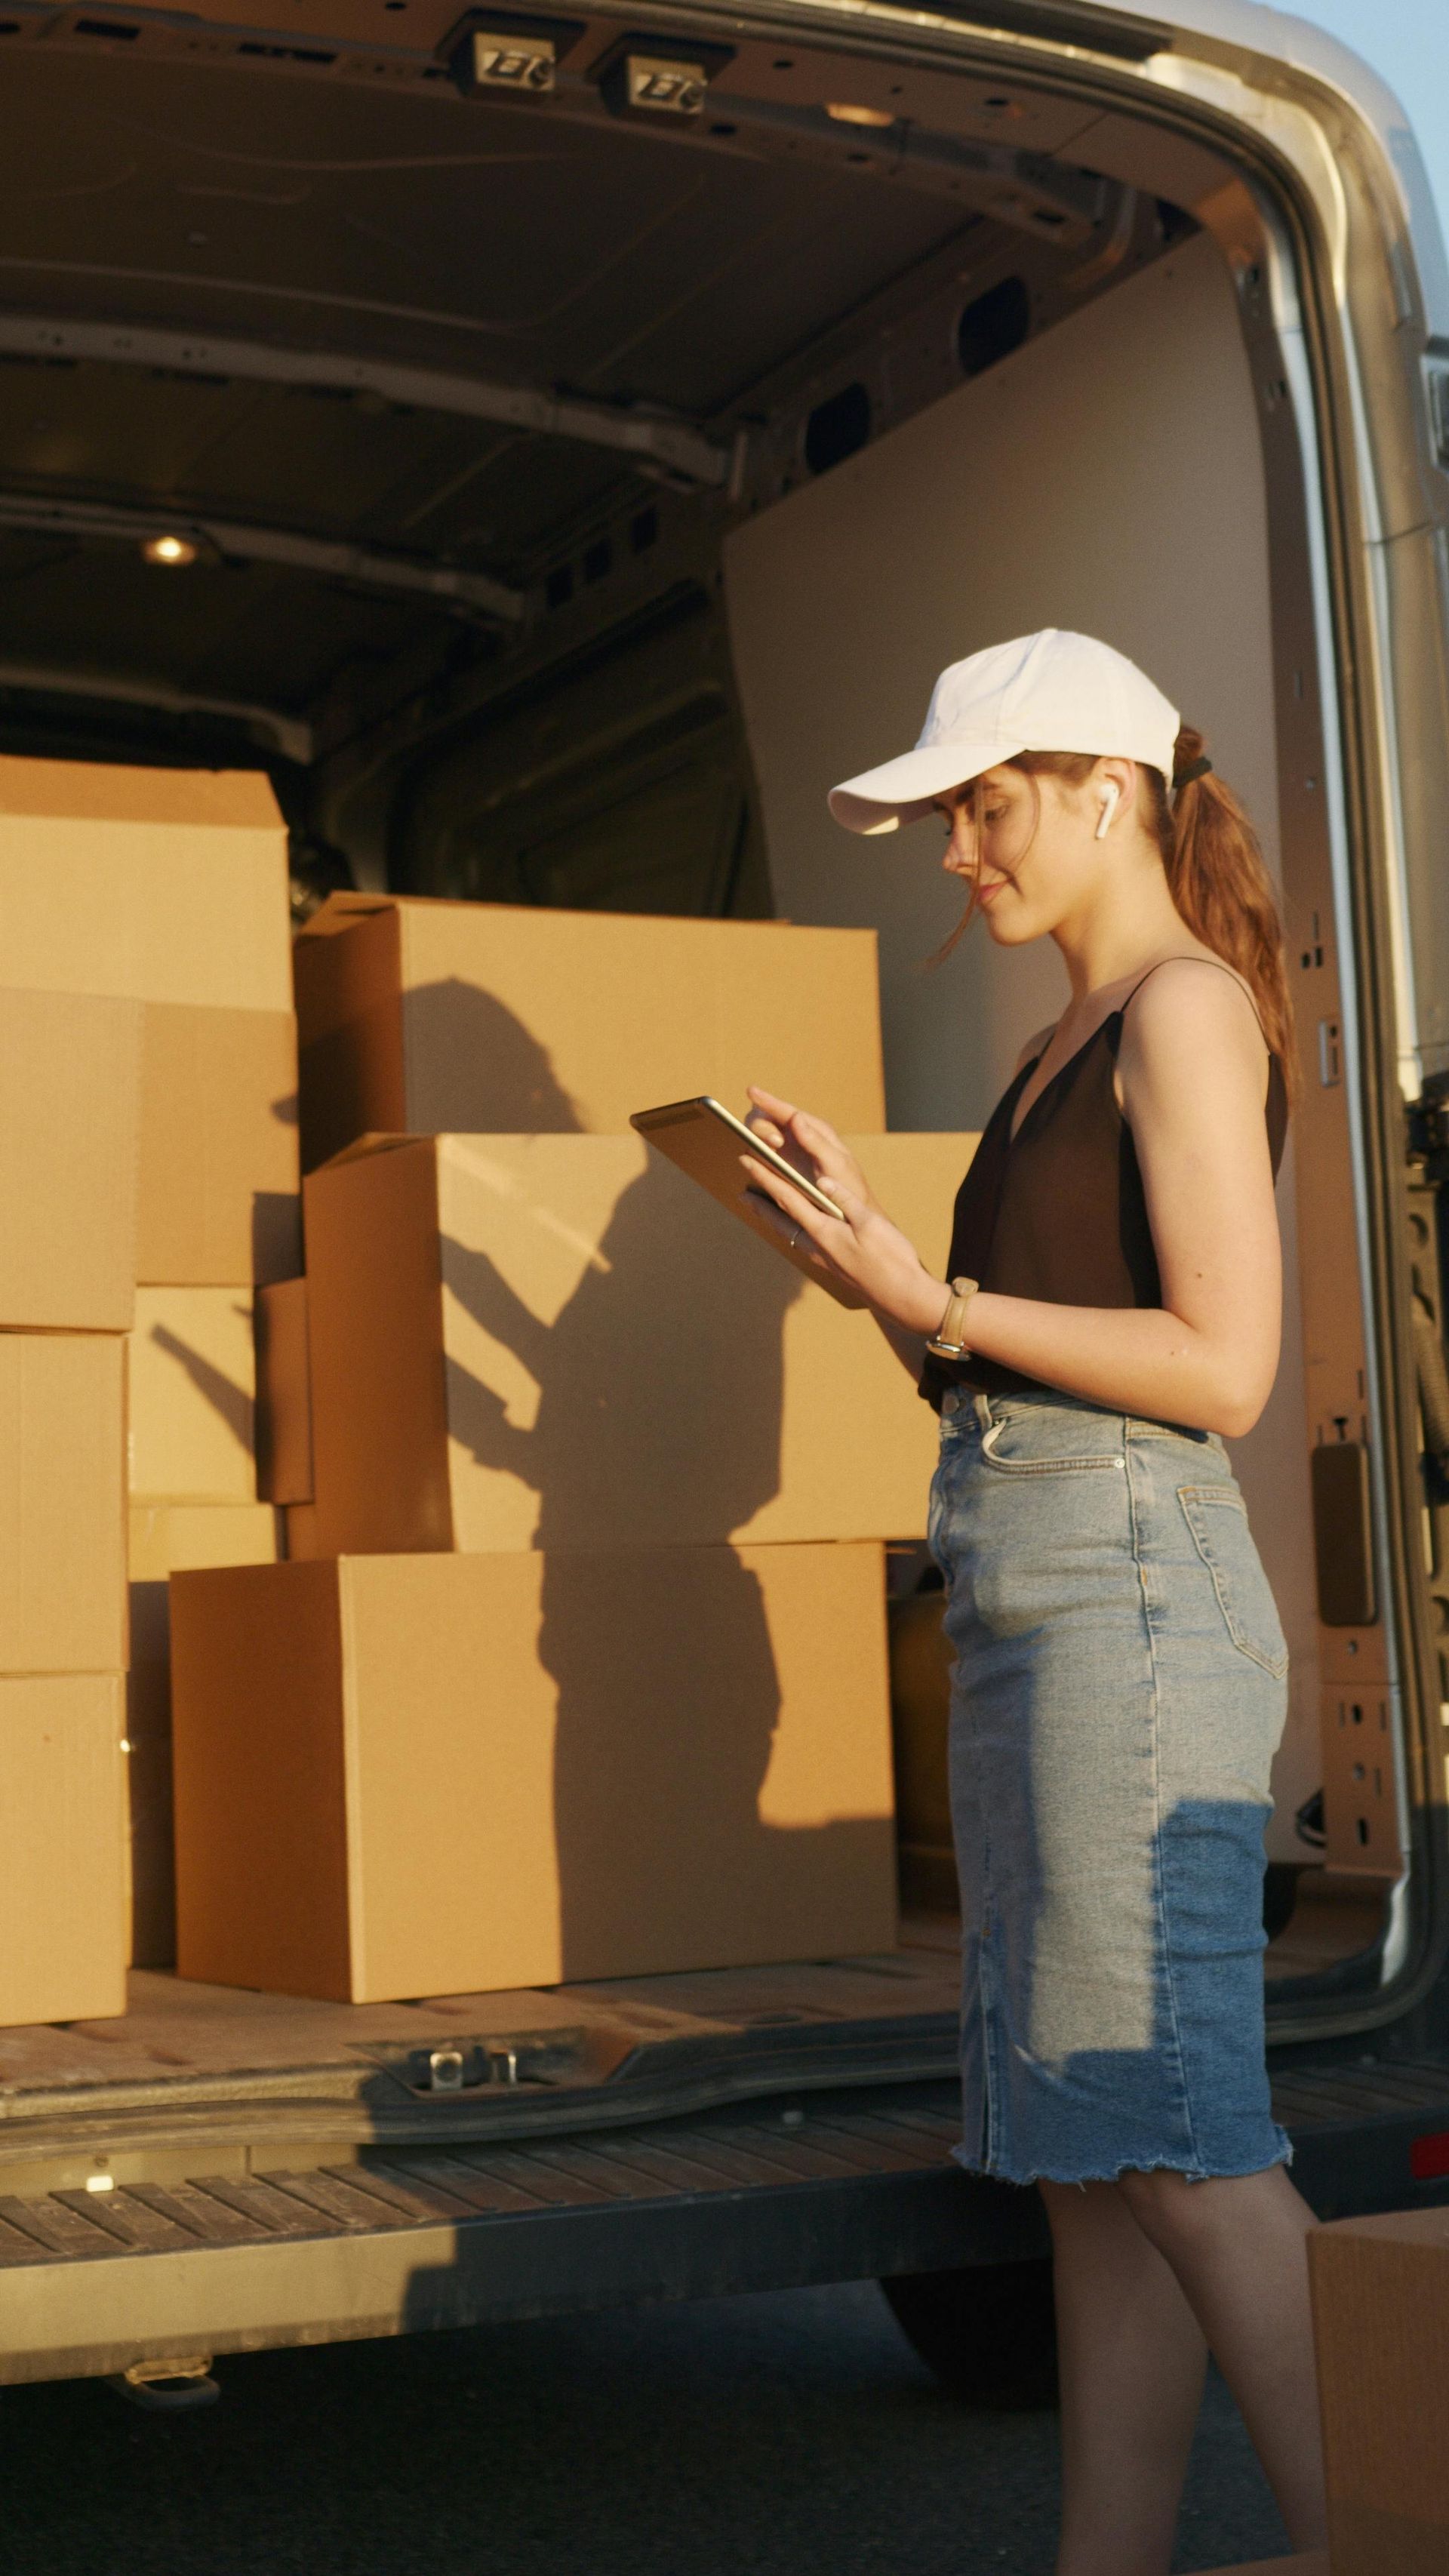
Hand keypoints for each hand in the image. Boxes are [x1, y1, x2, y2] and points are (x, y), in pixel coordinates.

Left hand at [740, 1086, 947, 1334]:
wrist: (903, 1298)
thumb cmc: (892, 1260)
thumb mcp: (871, 1224)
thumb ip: (846, 1201)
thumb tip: (824, 1181)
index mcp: (825, 1232)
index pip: (788, 1199)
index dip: (766, 1179)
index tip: (748, 1162)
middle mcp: (818, 1247)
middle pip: (781, 1221)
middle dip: (761, 1205)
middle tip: (742, 1194)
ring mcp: (825, 1260)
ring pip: (791, 1234)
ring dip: (774, 1220)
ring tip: (762, 1210)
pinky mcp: (834, 1267)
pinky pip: (804, 1243)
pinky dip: (792, 1231)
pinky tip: (797, 1231)